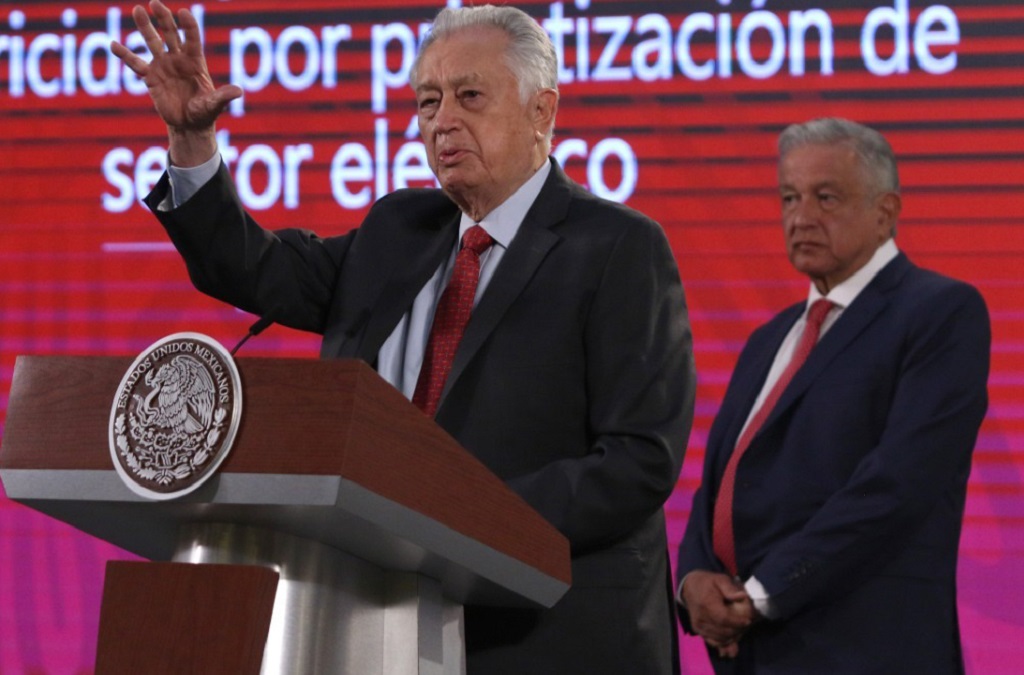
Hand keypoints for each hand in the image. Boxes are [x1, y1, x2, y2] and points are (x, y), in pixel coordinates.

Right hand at [110, 0, 241, 165]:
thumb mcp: (214, 105)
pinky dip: (125, 55)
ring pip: (153, 42)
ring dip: (144, 27)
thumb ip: (223, 97)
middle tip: (155, 3)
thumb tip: (239, 92)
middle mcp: (179, 59)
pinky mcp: (150, 77)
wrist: (189, 125)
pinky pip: (136, 64)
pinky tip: (113, 44)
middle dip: (164, 18)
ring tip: (137, 10)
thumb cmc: (204, 112)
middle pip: (171, 34)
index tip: (183, 12)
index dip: (189, 26)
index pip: (193, 39)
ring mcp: (163, 66)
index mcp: (196, 61)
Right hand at [680, 570, 755, 654]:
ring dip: (733, 636)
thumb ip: (731, 588)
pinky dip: (725, 642)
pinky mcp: (698, 630)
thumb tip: (742, 596)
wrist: (689, 588)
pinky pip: (714, 642)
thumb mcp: (720, 579)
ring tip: (740, 628)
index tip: (748, 620)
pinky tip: (732, 636)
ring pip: (721, 639)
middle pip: (724, 631)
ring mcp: (699, 625)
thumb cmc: (708, 583)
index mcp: (706, 603)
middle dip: (738, 630)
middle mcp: (701, 617)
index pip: (723, 618)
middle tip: (747, 624)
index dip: (737, 622)